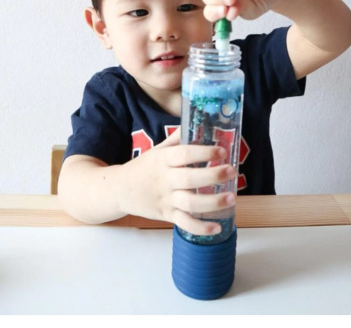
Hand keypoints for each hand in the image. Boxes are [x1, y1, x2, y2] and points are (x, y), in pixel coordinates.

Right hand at [120, 128, 236, 235]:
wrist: (119, 189)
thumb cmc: (144, 167)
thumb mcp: (158, 149)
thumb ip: (177, 138)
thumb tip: (198, 121)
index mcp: (163, 160)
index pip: (184, 154)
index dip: (204, 152)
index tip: (222, 151)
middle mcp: (165, 180)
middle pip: (190, 179)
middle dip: (213, 176)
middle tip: (231, 171)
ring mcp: (165, 199)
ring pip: (190, 203)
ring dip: (212, 202)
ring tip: (231, 198)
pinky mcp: (166, 215)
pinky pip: (184, 223)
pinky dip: (200, 228)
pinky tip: (217, 227)